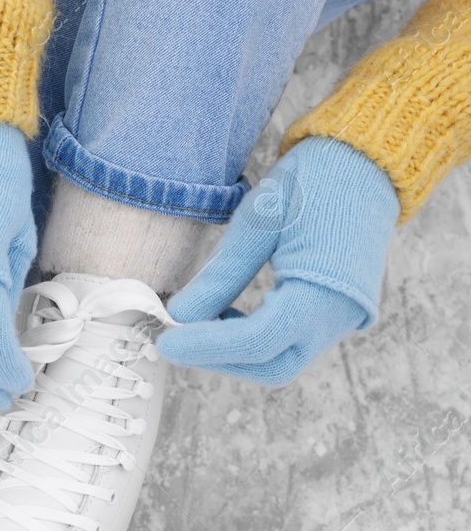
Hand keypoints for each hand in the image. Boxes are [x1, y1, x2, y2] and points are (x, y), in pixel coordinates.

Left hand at [158, 137, 397, 386]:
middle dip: (219, 358)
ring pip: (279, 360)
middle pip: (271, 366)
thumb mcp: (258, 223)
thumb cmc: (315, 183)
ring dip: (233, 350)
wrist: (365, 164)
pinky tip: (224, 314)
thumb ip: (222, 275)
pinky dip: (252, 338)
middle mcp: (339, 317)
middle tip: (175, 336)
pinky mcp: (334, 314)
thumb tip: (180, 315)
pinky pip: (289, 342)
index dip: (206, 347)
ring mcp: (341, 319)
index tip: (165, 341)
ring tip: (196, 320)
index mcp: (324, 293)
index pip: (258, 341)